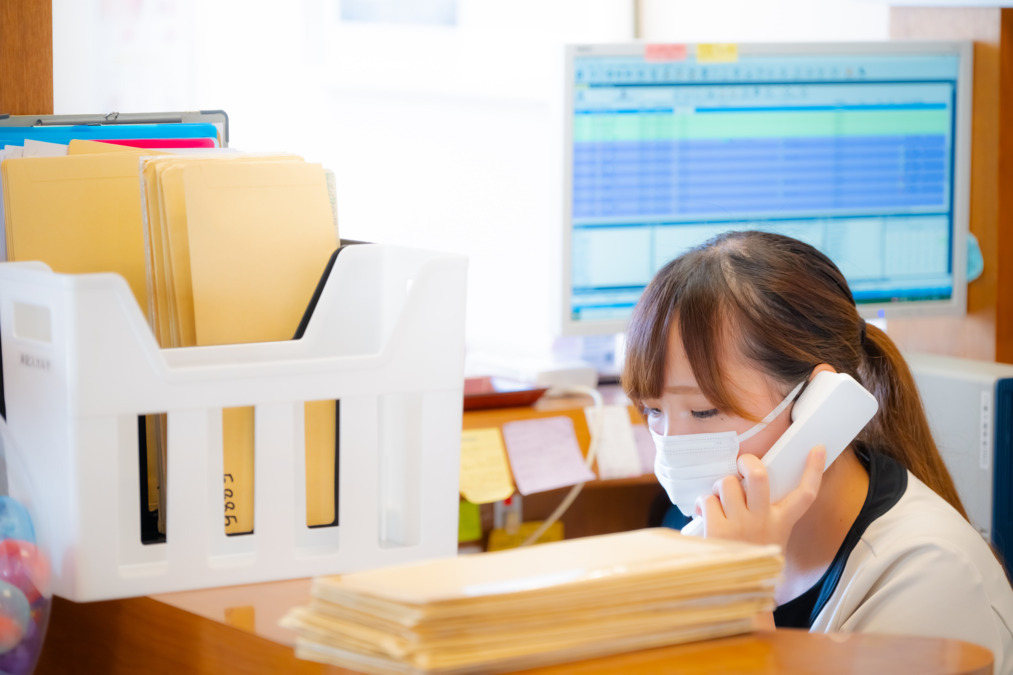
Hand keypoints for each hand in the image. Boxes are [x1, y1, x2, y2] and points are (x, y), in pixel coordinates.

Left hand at [695, 445, 825, 550]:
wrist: (734, 591)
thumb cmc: (750, 556)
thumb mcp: (769, 537)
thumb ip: (765, 513)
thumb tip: (746, 483)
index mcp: (781, 523)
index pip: (805, 494)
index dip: (813, 470)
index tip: (817, 449)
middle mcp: (764, 522)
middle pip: (758, 476)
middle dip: (747, 461)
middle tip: (741, 466)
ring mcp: (741, 525)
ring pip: (727, 483)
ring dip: (720, 487)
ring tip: (720, 501)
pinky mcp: (718, 530)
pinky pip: (708, 499)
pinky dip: (704, 503)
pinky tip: (706, 515)